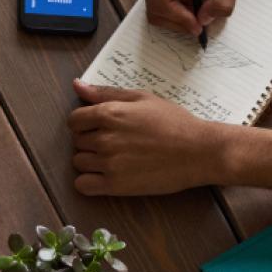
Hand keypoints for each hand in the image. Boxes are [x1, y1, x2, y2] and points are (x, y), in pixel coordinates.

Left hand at [69, 80, 219, 195]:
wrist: (198, 151)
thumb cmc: (174, 122)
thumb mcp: (141, 98)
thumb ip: (106, 93)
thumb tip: (77, 85)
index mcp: (109, 114)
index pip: (74, 120)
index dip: (85, 123)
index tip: (100, 128)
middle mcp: (104, 138)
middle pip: (77, 142)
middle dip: (90, 141)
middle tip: (115, 143)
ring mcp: (109, 163)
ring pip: (79, 163)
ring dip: (91, 161)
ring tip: (114, 159)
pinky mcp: (115, 186)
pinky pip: (83, 185)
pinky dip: (88, 182)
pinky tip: (105, 177)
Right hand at [141, 0, 253, 35]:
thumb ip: (222, 1)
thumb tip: (204, 20)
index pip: (162, 4)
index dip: (181, 21)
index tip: (199, 27)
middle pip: (155, 9)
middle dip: (178, 21)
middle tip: (201, 23)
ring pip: (157, 6)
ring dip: (179, 14)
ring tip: (203, 9)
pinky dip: (179, 6)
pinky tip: (197, 0)